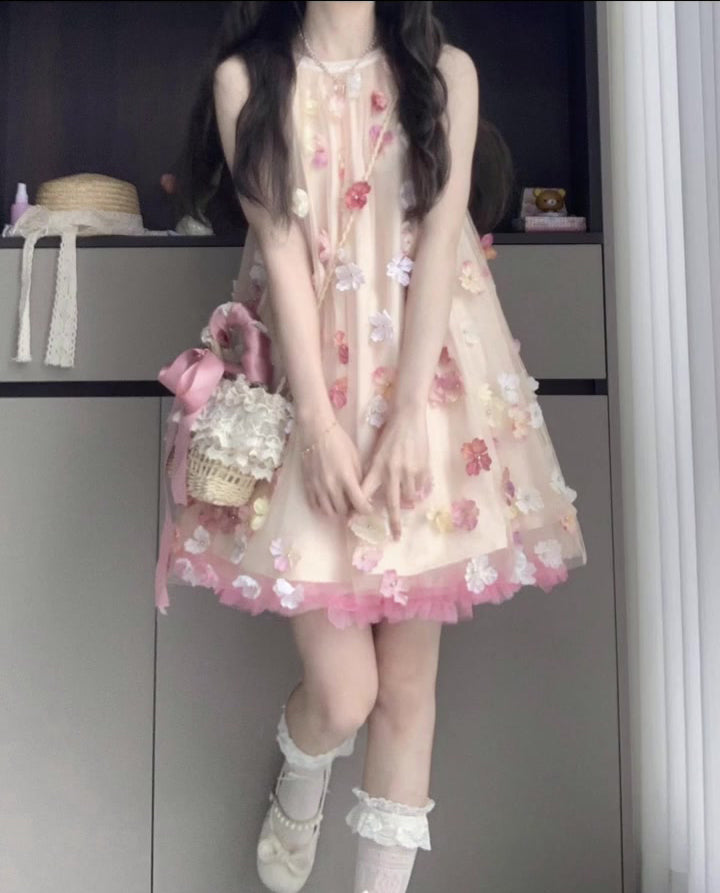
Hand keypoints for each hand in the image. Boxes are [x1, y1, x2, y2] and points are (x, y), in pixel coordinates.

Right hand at [298, 415, 373, 518]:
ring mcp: (317, 487)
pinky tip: (328, 501)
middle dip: (351, 511)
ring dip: (337, 511)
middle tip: (354, 505)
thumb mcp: (355, 458)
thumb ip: (359, 478)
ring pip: (328, 512)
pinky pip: (315, 505)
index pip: (359, 504)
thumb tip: (364, 494)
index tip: (368, 508)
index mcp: (346, 477)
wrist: (316, 431)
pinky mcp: (307, 485)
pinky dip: (323, 507)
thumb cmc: (339, 441)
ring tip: (342, 504)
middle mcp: (331, 485)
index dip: (366, 509)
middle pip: (343, 511)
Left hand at [360, 405, 430, 539]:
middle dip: (394, 523)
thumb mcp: (377, 453)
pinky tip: (416, 477)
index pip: (365, 492)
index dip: (360, 507)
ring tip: (408, 495)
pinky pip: (421, 486)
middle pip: (392, 504)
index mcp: (377, 467)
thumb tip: (372, 492)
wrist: (408, 418)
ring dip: (408, 499)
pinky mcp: (423, 468)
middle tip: (395, 537)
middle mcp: (392, 471)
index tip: (356, 521)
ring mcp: (409, 471)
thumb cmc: (390, 435)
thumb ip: (375, 472)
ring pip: (410, 496)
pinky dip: (418, 487)